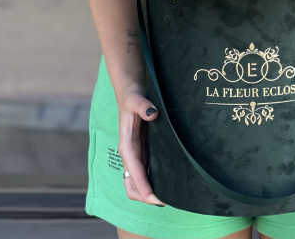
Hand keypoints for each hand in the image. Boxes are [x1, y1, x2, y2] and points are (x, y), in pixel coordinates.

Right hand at [117, 84, 165, 205]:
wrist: (131, 92)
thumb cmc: (133, 97)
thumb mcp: (137, 99)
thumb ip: (143, 106)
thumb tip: (152, 113)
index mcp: (127, 146)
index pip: (134, 173)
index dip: (144, 188)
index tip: (156, 199)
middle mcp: (130, 154)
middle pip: (132, 185)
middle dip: (145, 196)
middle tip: (166, 201)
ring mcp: (136, 154)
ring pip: (137, 182)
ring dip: (147, 192)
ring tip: (167, 197)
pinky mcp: (142, 151)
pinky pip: (144, 173)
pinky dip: (151, 182)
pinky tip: (166, 182)